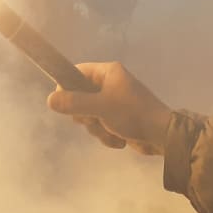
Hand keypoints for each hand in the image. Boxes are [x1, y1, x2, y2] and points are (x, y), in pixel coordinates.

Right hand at [46, 62, 173, 155]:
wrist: (162, 136)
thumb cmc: (133, 114)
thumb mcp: (101, 107)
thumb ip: (75, 103)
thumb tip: (50, 100)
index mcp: (108, 73)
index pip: (77, 72)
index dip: (67, 86)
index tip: (62, 102)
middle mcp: (111, 85)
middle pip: (81, 98)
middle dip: (86, 116)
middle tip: (95, 119)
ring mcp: (115, 103)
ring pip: (90, 116)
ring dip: (98, 129)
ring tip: (112, 132)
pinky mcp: (119, 120)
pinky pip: (102, 127)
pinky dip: (108, 136)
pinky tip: (120, 140)